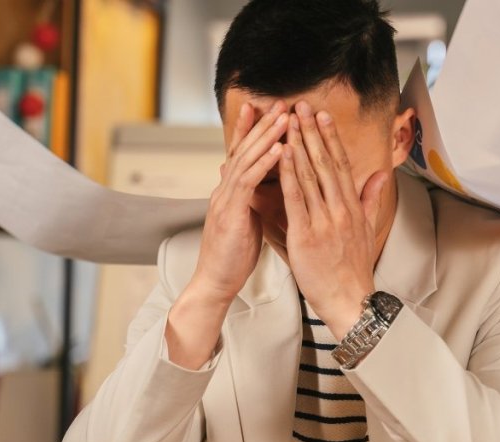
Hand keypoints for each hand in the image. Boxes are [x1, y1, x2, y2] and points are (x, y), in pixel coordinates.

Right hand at [188, 101, 288, 304]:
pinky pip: (248, 182)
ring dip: (266, 136)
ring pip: (245, 159)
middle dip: (260, 124)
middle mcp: (224, 190)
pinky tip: (279, 149)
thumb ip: (251, 200)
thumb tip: (262, 188)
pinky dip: (264, 163)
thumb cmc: (233, 256)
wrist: (215, 282)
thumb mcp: (245, 221)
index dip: (251, 130)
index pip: (241, 154)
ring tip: (284, 117)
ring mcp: (225, 199)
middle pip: (243, 148)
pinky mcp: (230, 212)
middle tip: (278, 102)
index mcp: (230, 192)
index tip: (265, 108)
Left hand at [278, 101, 389, 338]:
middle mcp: (341, 209)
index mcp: (353, 207)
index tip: (322, 116)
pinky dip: (289, 174)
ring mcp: (325, 221)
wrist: (349, 299)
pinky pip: (296, 198)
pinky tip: (282, 154)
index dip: (330, 138)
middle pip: (326, 162)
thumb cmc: (354, 268)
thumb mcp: (368, 230)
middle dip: (313, 132)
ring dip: (299, 144)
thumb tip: (380, 175)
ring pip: (311, 174)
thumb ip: (371, 200)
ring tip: (290, 121)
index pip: (340, 164)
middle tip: (302, 106)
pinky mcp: (307, 235)